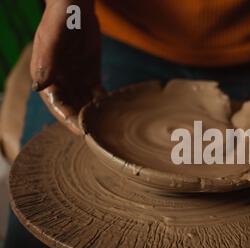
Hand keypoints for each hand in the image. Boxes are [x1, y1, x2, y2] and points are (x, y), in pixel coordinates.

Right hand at [30, 0, 101, 134]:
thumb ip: (47, 61)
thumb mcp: (53, 38)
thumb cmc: (61, 18)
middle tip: (99, 137)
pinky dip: (104, 105)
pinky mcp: (90, 75)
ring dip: (94, 117)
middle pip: (72, 108)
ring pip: (84, 104)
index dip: (67, 119)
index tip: (81, 132)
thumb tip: (40, 86)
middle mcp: (61, 82)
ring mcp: (76, 80)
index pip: (57, 105)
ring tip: (108, 130)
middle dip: (83, 123)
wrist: (76, 6)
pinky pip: (96, 95)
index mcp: (47, 77)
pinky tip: (114, 115)